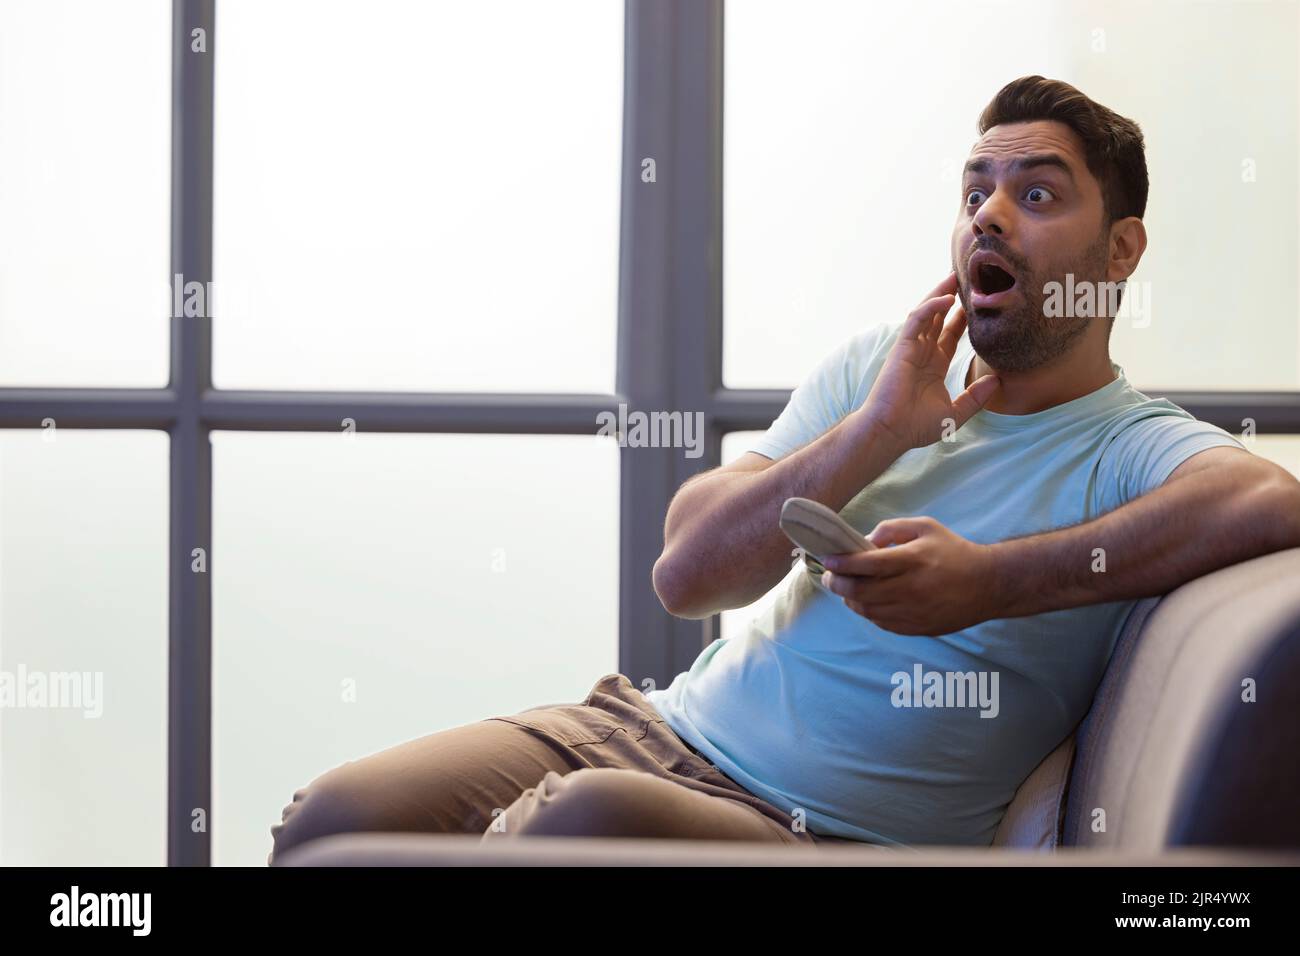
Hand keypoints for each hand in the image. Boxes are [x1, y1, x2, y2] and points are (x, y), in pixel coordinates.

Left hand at [818, 516, 999, 635]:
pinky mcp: (917, 628)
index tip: (828, 560)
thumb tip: (864, 542)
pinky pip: (881, 623)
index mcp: (912, 560)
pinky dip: (868, 612)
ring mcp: (913, 612)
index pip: (866, 564)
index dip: (841, 563)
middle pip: (860, 591)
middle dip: (836, 584)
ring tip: (846, 587)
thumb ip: (891, 529)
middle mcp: (911, 588)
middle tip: (829, 576)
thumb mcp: (925, 527)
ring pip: (867, 610)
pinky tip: (867, 601)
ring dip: (850, 599)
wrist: (988, 585)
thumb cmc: (953, 551)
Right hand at [863, 273, 1000, 450]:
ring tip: (955, 276)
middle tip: (968, 280)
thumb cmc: (916, 427)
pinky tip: (947, 298)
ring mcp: (911, 348)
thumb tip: (997, 382)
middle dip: (952, 298)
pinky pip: (916, 320)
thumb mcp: (955, 413)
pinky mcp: (902, 347)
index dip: (964, 319)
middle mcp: (922, 353)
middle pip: (938, 317)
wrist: (891, 432)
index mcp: (934, 366)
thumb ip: (976, 397)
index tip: (980, 305)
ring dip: (940, 294)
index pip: (950, 334)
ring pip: (926, 312)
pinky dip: (930, 307)